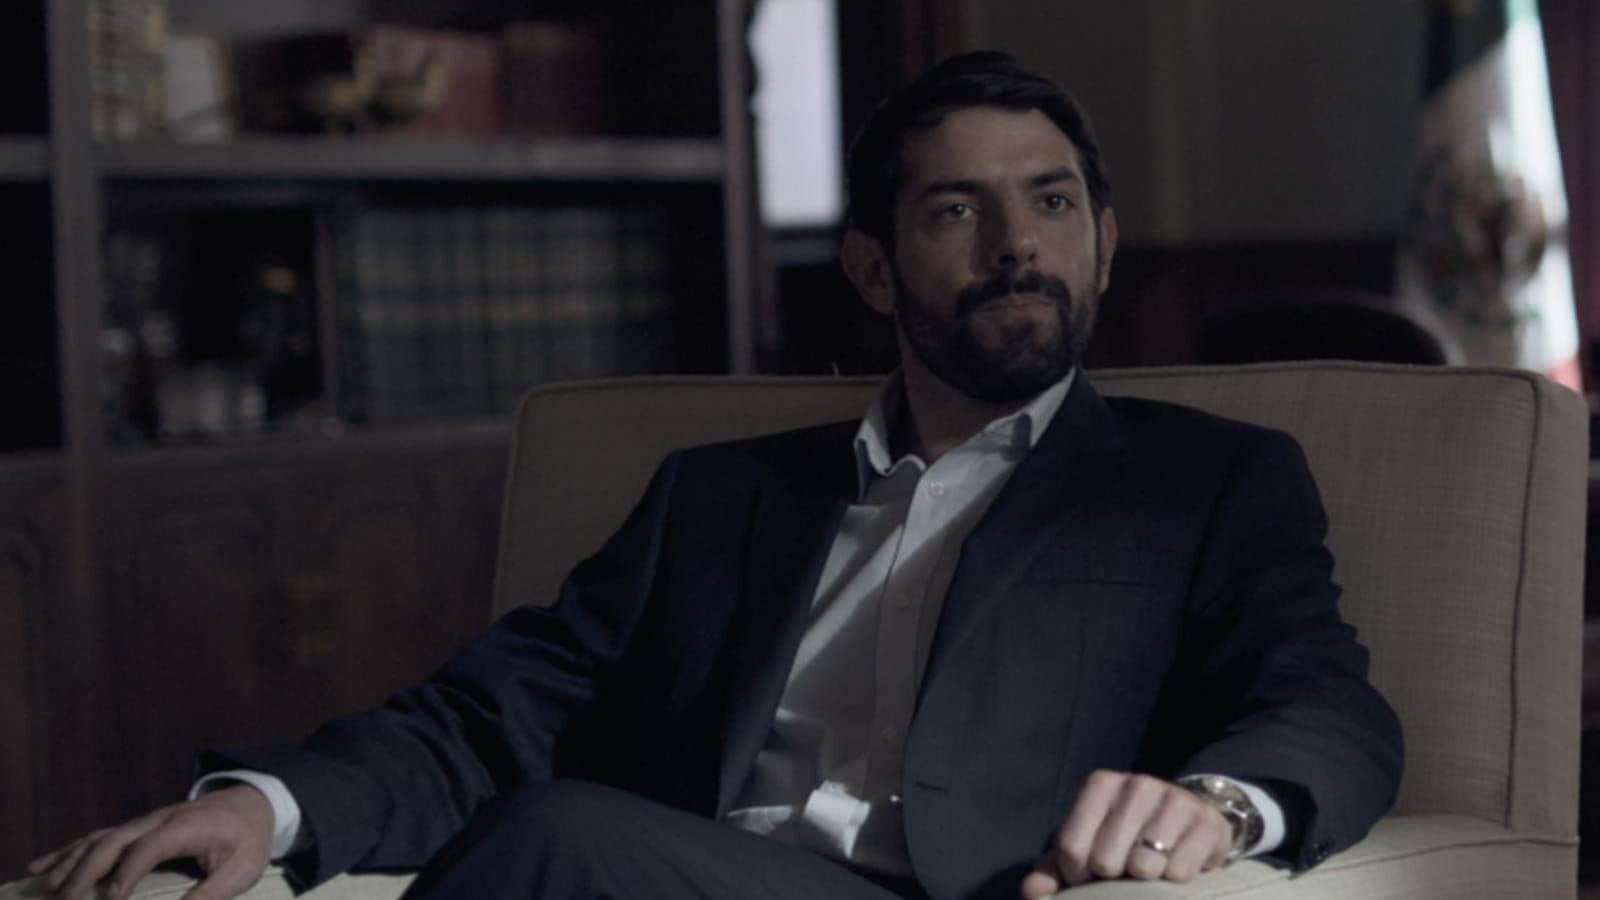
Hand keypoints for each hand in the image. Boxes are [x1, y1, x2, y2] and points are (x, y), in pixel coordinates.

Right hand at [25, 784, 274, 899]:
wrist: (252, 804)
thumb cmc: (247, 840)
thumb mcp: (243, 869)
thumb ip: (213, 893)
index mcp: (186, 827)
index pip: (149, 846)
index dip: (127, 871)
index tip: (110, 898)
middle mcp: (158, 820)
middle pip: (114, 840)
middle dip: (87, 870)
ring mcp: (143, 822)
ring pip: (99, 838)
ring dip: (70, 863)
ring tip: (48, 890)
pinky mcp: (136, 828)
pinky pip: (96, 837)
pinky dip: (67, 852)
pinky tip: (39, 867)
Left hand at [1020, 770, 1232, 897]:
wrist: (1192, 821)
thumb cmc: (1128, 838)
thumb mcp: (1088, 847)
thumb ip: (1054, 870)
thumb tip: (1032, 893)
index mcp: (1101, 785)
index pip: (1071, 847)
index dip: (1077, 875)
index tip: (1090, 875)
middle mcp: (1137, 784)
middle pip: (1105, 859)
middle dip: (1112, 878)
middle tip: (1124, 873)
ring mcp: (1174, 799)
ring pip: (1143, 866)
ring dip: (1144, 881)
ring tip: (1149, 869)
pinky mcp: (1206, 823)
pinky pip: (1179, 871)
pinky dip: (1175, 880)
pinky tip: (1175, 868)